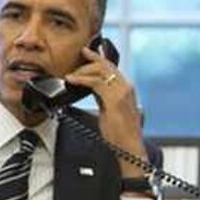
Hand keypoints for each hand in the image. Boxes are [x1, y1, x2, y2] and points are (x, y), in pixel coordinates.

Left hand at [64, 46, 148, 176]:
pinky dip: (82, 79)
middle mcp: (126, 87)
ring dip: (83, 71)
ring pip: (100, 71)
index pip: (111, 67)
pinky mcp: (114, 99)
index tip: (86, 51)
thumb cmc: (120, 133)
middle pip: (106, 65)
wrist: (129, 148)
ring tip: (70, 75)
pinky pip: (95, 83)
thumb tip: (91, 87)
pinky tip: (72, 80)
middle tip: (75, 62)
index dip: (98, 58)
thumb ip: (103, 96)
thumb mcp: (110, 109)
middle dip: (89, 61)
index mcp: (127, 88)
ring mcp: (122, 92)